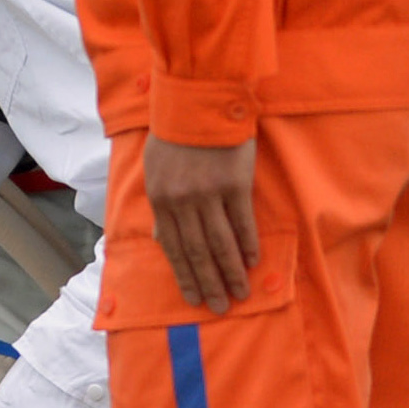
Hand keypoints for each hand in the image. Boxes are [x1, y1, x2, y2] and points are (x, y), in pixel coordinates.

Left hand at [143, 134, 262, 314]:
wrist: (198, 100)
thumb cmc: (175, 134)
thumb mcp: (155, 169)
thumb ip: (161, 207)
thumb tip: (162, 240)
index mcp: (161, 200)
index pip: (173, 248)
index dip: (184, 276)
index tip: (193, 299)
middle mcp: (182, 201)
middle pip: (196, 252)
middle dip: (208, 283)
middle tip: (219, 307)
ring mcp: (209, 193)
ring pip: (220, 243)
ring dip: (230, 272)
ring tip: (240, 293)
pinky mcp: (235, 183)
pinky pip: (242, 222)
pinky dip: (247, 244)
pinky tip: (253, 262)